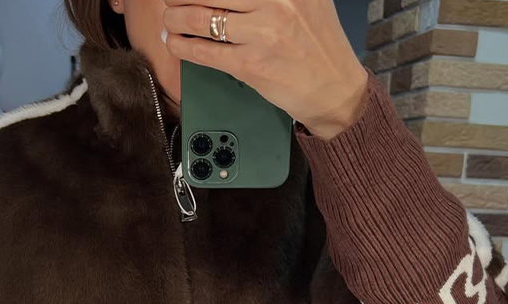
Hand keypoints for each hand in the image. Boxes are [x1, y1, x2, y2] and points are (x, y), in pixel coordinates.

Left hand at [162, 0, 368, 138]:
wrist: (336, 90)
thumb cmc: (320, 46)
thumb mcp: (306, 0)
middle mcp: (275, 3)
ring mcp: (262, 34)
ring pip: (203, 18)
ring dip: (178, 18)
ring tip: (171, 18)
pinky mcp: (251, 65)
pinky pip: (207, 52)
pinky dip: (185, 46)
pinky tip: (177, 43)